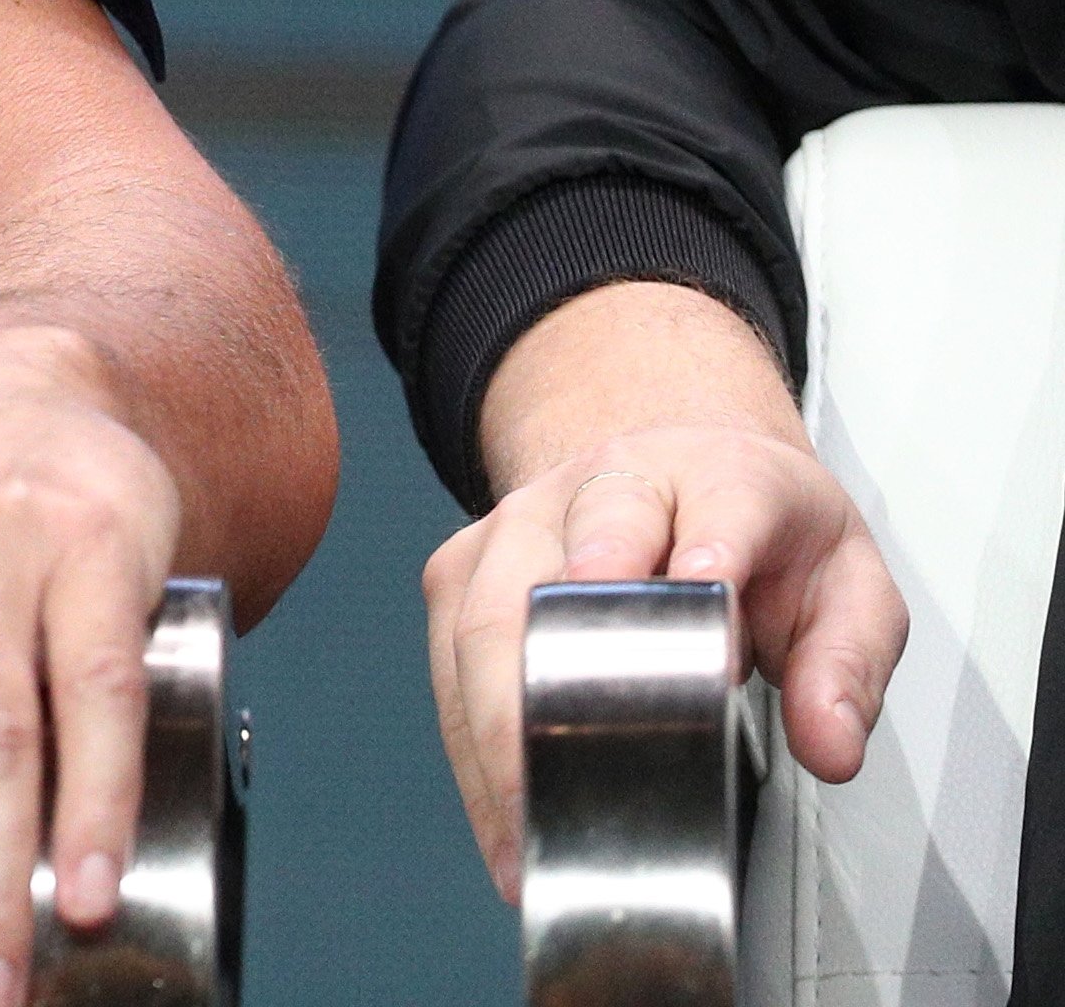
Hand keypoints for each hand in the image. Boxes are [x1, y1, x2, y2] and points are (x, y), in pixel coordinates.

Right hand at [425, 284, 903, 898]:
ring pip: (486, 614)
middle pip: (563, 568)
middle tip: (577, 769)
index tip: (709, 615)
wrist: (681, 475)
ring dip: (499, 727)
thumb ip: (848, 666)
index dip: (705, 553)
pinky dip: (470, 741)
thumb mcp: (852, 591)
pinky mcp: (468, 564)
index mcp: (716, 476)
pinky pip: (449, 651)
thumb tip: (829, 744)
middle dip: (562, 672)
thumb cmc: (765, 539)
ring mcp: (521, 520)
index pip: (713, 506)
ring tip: (531, 826)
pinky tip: (500, 812)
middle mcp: (605, 482)